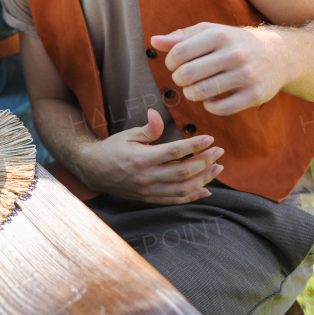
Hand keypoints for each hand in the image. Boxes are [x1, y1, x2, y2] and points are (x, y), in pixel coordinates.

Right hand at [76, 109, 223, 204]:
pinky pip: (174, 200)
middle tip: (219, 153)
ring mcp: (149, 190)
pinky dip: (192, 197)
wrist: (94, 171)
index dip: (194, 146)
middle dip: (204, 162)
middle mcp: (147, 177)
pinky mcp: (150, 198)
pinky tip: (206, 190)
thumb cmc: (113, 149)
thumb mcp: (128, 134)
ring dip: (203, 180)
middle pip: (183, 172)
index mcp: (141, 158)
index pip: (174, 152)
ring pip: (182, 189)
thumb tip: (156, 114)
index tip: (209, 139)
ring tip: (217, 169)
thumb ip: (147, 128)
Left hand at [153, 23, 283, 116]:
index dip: (170, 63)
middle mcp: (234, 53)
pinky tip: (211, 98)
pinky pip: (219, 108)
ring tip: (195, 88)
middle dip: (179, 80)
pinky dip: (209, 106)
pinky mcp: (254, 95)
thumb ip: (181, 37)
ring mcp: (246, 75)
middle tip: (184, 79)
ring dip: (191, 94)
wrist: (278, 54)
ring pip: (201, 93)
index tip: (175, 65)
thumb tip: (154, 41)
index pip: (179, 53)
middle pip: (187, 74)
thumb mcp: (210, 32)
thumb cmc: (235, 42)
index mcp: (220, 35)